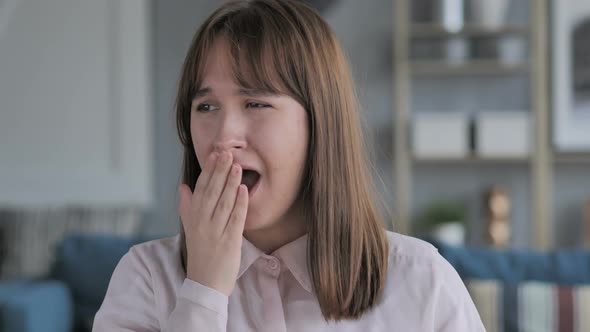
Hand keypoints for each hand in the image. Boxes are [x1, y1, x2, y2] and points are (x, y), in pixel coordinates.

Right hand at [178, 150, 248, 295]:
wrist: (205, 284)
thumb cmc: (200, 254)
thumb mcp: (190, 228)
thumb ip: (187, 206)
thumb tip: (183, 186)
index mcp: (193, 218)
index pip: (200, 189)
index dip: (208, 171)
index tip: (215, 155)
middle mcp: (202, 223)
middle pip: (211, 192)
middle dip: (220, 172)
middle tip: (227, 153)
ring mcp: (215, 232)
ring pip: (223, 203)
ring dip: (231, 183)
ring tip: (237, 166)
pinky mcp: (229, 242)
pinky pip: (235, 219)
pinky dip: (240, 204)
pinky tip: (244, 190)